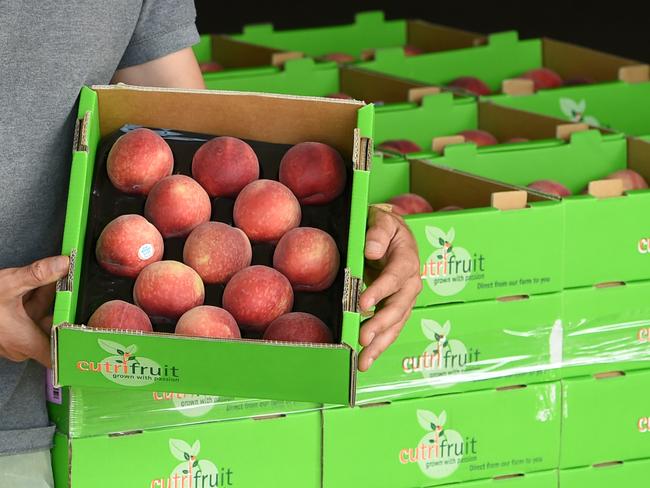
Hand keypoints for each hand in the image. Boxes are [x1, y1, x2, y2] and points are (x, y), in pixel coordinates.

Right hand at [0, 256, 69, 367]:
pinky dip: (34, 300)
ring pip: (42, 320)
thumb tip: (65, 263)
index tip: (91, 332)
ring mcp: (15, 339)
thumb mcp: (8, 284)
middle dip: (61, 308)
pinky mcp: (9, 329)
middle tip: (68, 286)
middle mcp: (22, 345)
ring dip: (48, 301)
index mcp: (26, 342)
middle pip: (55, 329)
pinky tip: (36, 285)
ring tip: (53, 280)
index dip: (76, 346)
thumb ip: (38, 274)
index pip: (60, 355)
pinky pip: (30, 315)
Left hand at [358, 205, 421, 371]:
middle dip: (381, 325)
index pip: (395, 277)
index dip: (380, 291)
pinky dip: (379, 344)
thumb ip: (378, 233)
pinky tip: (366, 359)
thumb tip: (372, 249)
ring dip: (380, 344)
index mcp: (407, 259)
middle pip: (398, 307)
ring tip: (364, 362)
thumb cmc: (385, 226)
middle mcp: (410, 283)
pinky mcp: (396, 308)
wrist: (392, 234)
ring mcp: (405, 298)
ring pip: (396, 324)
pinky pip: (390, 328)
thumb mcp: (382, 220)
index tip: (363, 303)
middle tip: (363, 338)